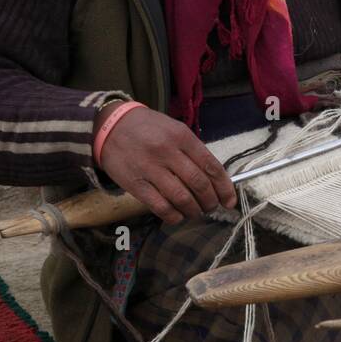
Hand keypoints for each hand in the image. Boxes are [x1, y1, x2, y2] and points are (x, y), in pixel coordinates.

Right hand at [94, 103, 235, 224]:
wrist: (110, 125)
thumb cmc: (148, 128)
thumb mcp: (175, 129)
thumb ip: (193, 150)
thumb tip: (215, 178)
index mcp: (182, 136)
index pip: (211, 166)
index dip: (224, 187)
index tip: (229, 200)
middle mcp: (168, 152)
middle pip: (199, 184)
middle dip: (210, 201)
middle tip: (212, 207)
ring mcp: (150, 168)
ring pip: (182, 198)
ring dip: (194, 210)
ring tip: (196, 212)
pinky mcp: (135, 183)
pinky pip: (160, 206)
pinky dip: (174, 216)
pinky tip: (178, 216)